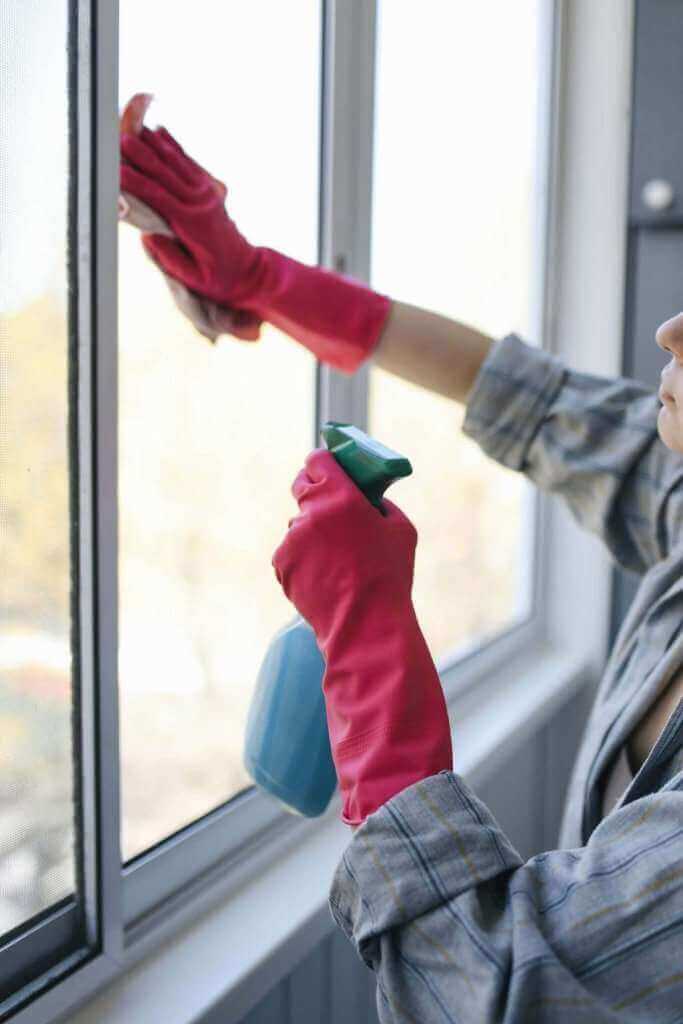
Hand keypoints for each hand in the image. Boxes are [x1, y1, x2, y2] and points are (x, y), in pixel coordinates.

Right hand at [120, 126, 261, 306]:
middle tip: (120, 137)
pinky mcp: (210, 189)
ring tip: (133, 124)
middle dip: (141, 154)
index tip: (116, 170)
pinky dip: (173, 145)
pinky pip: (188, 162)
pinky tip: (159, 131)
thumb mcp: (193, 278)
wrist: (248, 270)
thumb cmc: (218, 279)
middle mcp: (200, 202)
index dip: (137, 183)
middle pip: (165, 172)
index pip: (159, 197)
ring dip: (154, 143)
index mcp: (192, 223)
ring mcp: (207, 192)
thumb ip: (170, 258)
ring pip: (176, 161)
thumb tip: (147, 236)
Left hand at [273, 449, 417, 646]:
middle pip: (302, 486)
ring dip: (311, 531)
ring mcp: (292, 538)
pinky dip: (304, 558)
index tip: (328, 467)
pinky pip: (291, 551)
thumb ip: (381, 503)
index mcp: (341, 496)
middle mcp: (311, 512)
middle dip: (314, 491)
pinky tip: (326, 575)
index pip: (318, 460)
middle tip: (330, 505)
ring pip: (298, 524)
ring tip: (337, 557)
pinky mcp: (281, 562)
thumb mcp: (401, 529)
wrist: (365, 623)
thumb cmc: (389, 576)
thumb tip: (369, 498)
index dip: (323, 462)